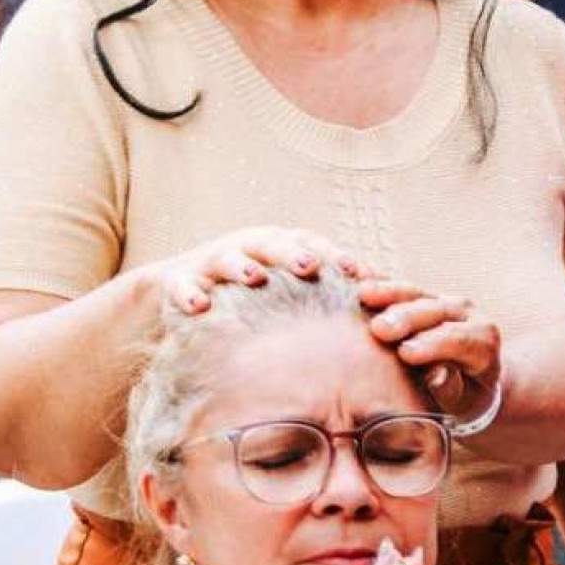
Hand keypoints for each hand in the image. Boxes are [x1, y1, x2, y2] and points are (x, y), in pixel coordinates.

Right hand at [152, 226, 369, 315]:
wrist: (181, 296)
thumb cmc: (250, 298)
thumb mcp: (284, 294)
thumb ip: (326, 301)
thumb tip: (385, 320)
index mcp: (281, 250)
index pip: (314, 247)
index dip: (337, 258)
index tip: (363, 276)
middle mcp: (249, 249)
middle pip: (274, 245)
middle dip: (293, 254)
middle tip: (311, 266)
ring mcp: (212, 263)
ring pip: (228, 259)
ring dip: (241, 266)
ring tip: (254, 277)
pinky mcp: (178, 282)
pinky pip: (181, 286)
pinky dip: (189, 294)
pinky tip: (198, 307)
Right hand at [357, 278, 501, 422]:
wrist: (471, 379)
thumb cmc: (465, 396)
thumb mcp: (464, 399)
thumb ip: (450, 387)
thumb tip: (435, 375)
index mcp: (483, 342)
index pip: (461, 339)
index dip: (434, 344)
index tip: (405, 353)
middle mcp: (465, 315)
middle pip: (437, 310)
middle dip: (407, 317)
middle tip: (380, 329)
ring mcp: (442, 301)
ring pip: (417, 292)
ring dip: (389, 292)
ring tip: (363, 294)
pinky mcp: (420, 296)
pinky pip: (396, 285)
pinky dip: (375, 278)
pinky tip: (352, 270)